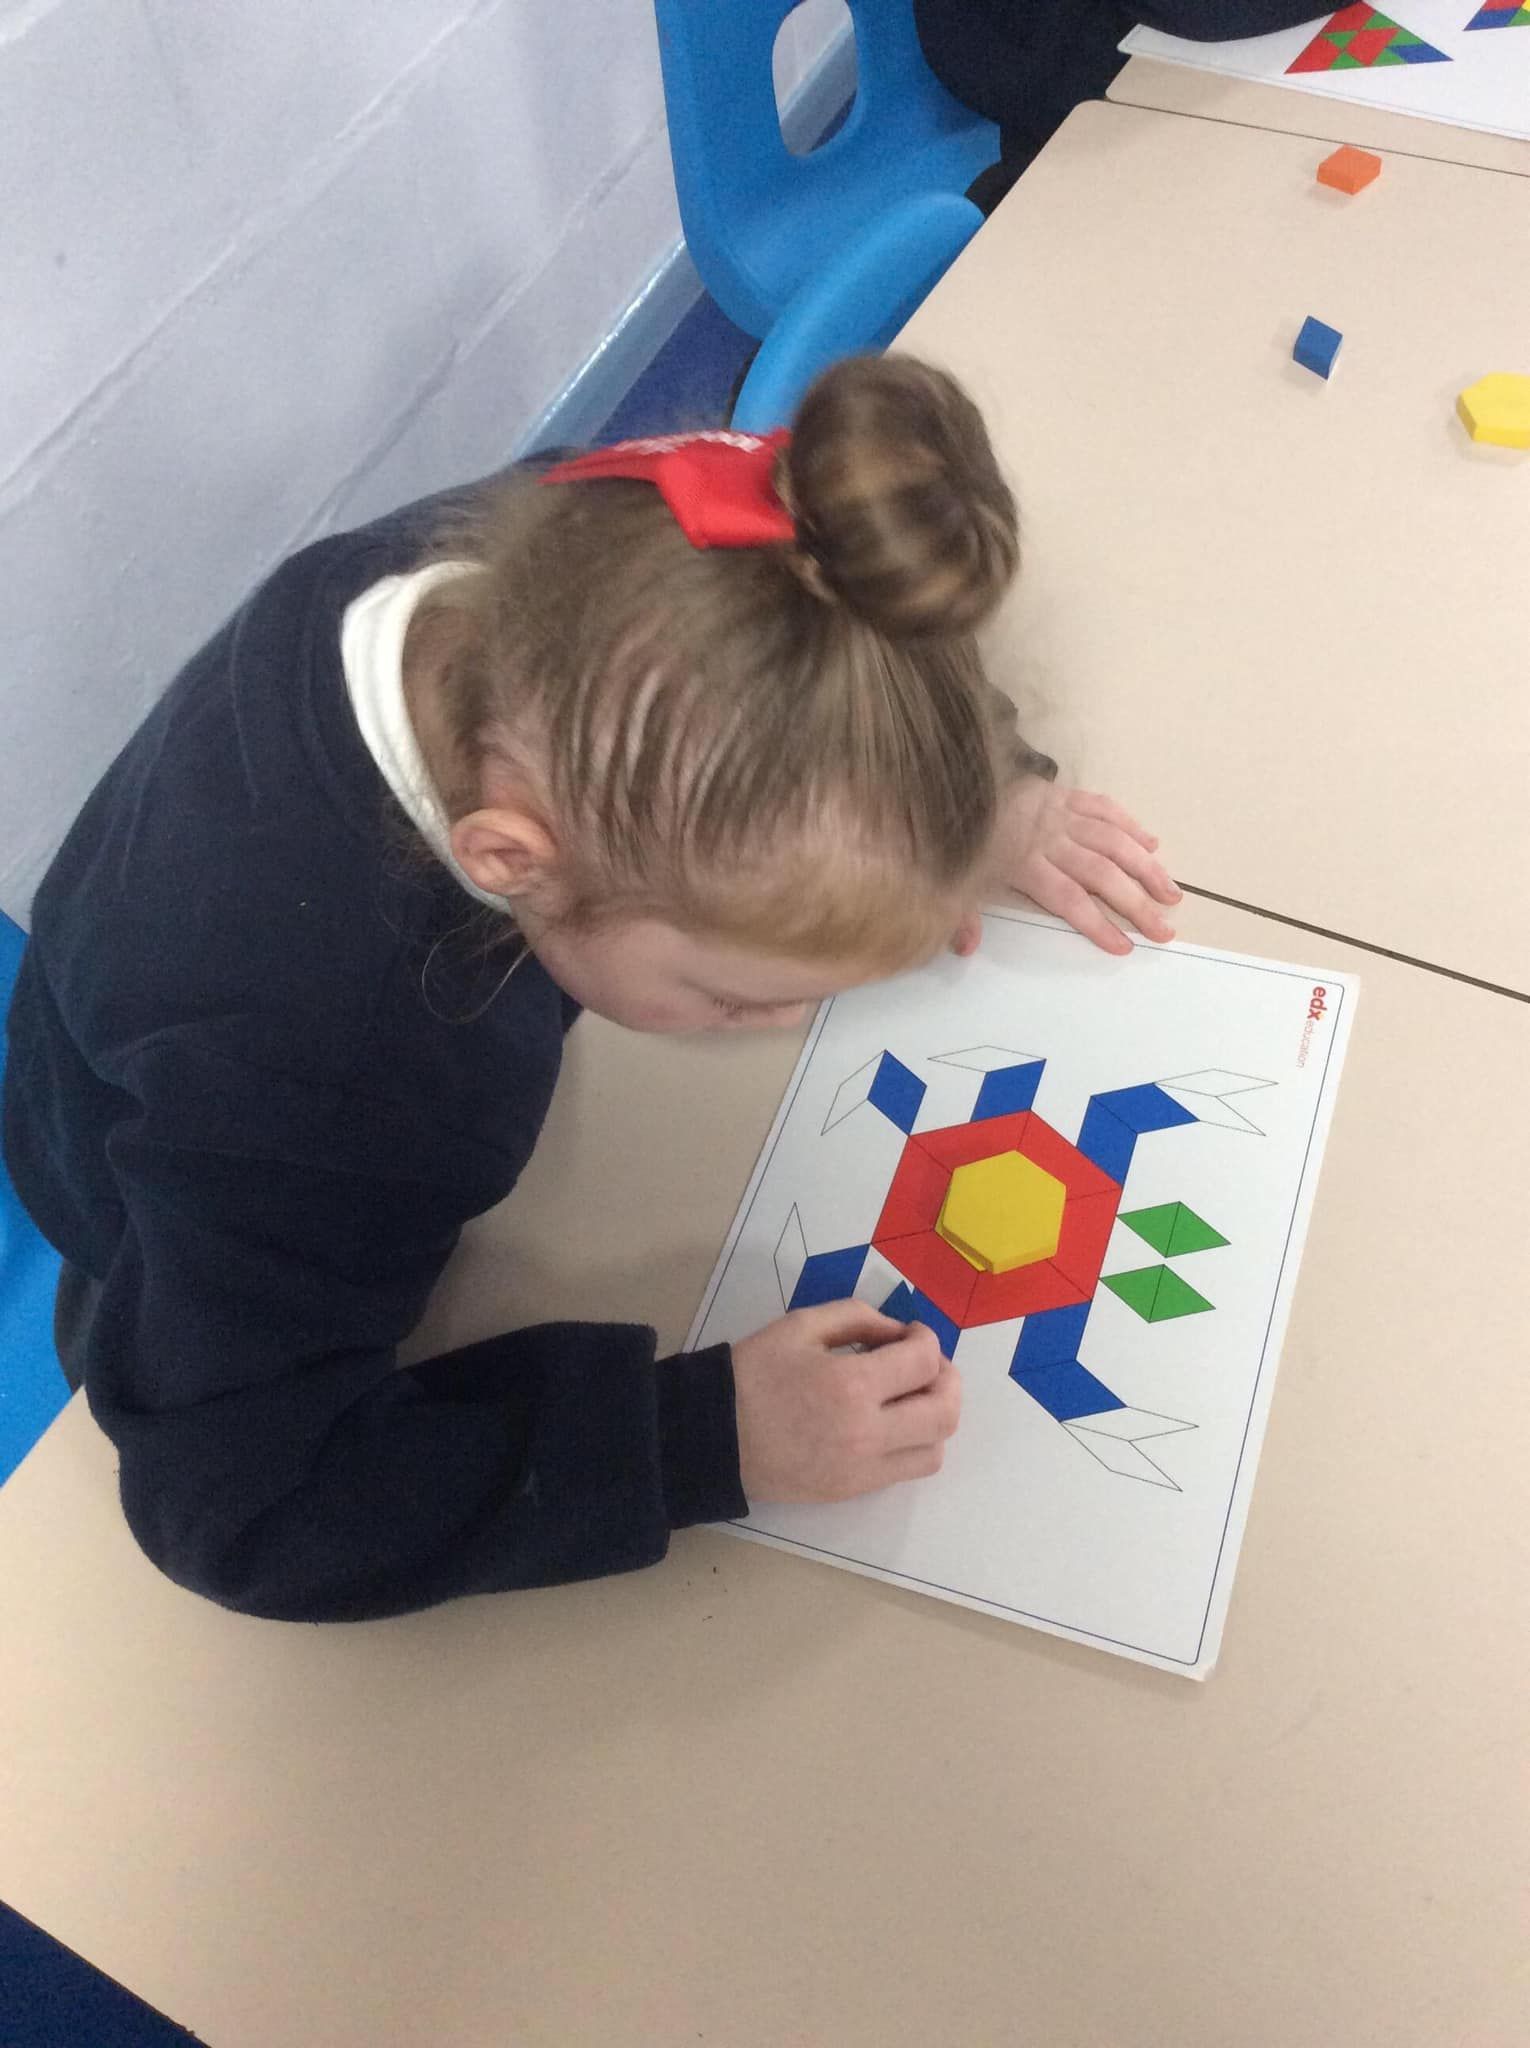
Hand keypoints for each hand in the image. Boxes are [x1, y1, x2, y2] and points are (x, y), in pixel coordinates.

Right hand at [731, 1301, 961, 1504]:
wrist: (712, 1437)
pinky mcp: (853, 1491)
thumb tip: (898, 1333)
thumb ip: (858, 1317)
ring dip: (935, 1418)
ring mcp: (863, 1469)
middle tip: (926, 1365)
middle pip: (945, 1413)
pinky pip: (907, 1471)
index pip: (925, 1363)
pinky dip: (913, 1444)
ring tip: (912, 1398)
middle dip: (946, 1380)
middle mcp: (867, 1434)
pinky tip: (891, 1424)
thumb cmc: (753, 1373)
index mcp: (852, 1385)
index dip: (927, 1340)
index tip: (911, 1334)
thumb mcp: (801, 1325)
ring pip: (936, 1449)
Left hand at [953, 783, 1180, 958]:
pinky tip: (1152, 844)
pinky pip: (1105, 808)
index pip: (1068, 898)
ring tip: (1171, 893)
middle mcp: (1049, 839)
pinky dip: (1130, 825)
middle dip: (1136, 904)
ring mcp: (1062, 814)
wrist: (955, 777)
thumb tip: (966, 949)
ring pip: (1113, 841)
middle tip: (1163, 930)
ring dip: (1146, 867)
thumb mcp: (953, 878)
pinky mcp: (1066, 794)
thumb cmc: (960, 835)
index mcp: (1022, 863)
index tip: (1124, 946)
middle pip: (1101, 874)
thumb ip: (961, 915)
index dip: (1097, 923)